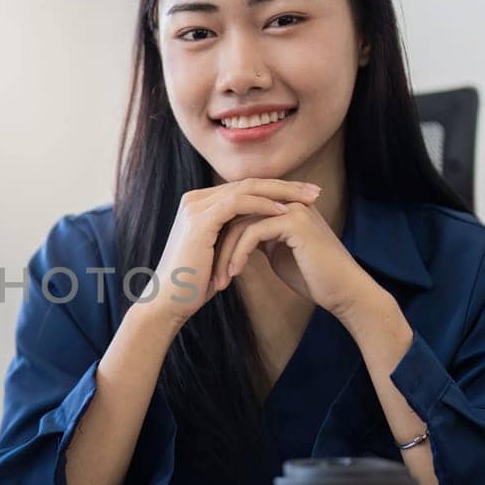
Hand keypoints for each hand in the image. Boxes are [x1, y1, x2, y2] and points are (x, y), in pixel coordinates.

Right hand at [139, 179, 321, 329]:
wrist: (169, 301)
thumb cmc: (195, 284)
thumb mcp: (219, 252)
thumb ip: (233, 235)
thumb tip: (260, 232)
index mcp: (200, 204)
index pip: (245, 188)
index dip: (277, 190)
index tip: (305, 196)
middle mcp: (196, 199)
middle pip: (249, 183)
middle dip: (285, 186)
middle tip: (315, 191)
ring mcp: (196, 207)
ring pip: (247, 189)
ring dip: (281, 192)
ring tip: (307, 199)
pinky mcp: (200, 219)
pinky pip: (238, 204)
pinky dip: (263, 205)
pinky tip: (285, 211)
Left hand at [220, 195, 379, 318]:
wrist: (343, 292)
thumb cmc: (312, 277)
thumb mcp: (278, 252)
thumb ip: (259, 238)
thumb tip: (233, 236)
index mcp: (284, 206)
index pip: (241, 212)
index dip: (222, 236)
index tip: (208, 262)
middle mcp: (288, 201)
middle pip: (237, 215)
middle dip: (218, 244)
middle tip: (207, 271)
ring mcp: (293, 209)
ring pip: (241, 223)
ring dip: (225, 253)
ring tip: (218, 279)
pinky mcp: (294, 222)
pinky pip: (253, 233)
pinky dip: (239, 254)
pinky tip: (234, 273)